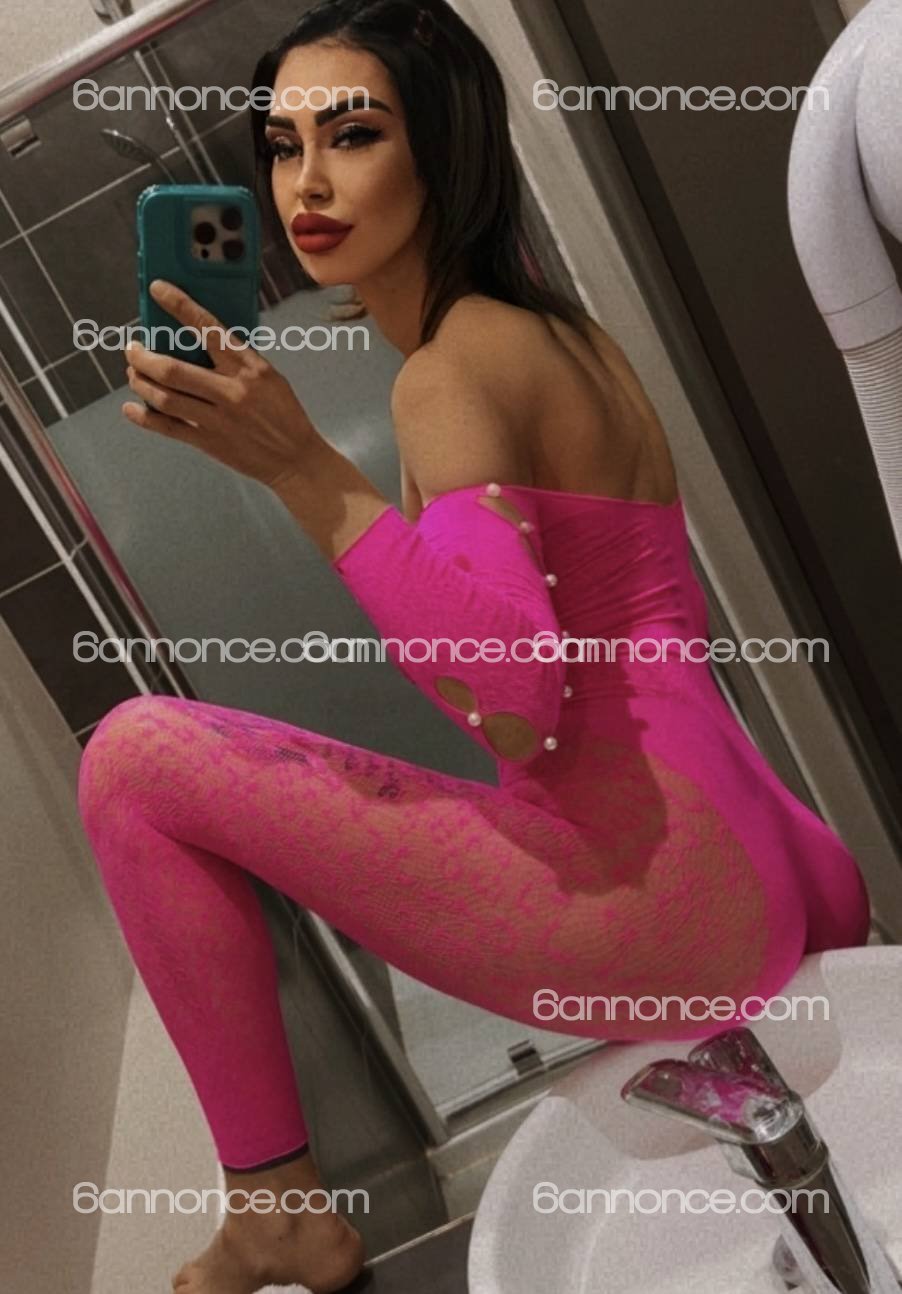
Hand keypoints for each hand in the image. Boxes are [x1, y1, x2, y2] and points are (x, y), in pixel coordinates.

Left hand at [122, 279, 320, 489]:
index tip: (158, 290)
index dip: (179, 306)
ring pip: (164, 398)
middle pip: (172, 369)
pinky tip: (132, 408)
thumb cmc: (283, 415)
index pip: (208, 328)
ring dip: (140, 383)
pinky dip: (144, 417)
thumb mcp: (269, 377)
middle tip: (132, 349)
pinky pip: (168, 428)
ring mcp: (219, 420)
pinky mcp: (210, 443)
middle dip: (142, 357)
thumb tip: (197, 340)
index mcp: (249, 368)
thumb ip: (236, 360)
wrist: (296, 459)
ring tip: (134, 375)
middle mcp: (232, 392)